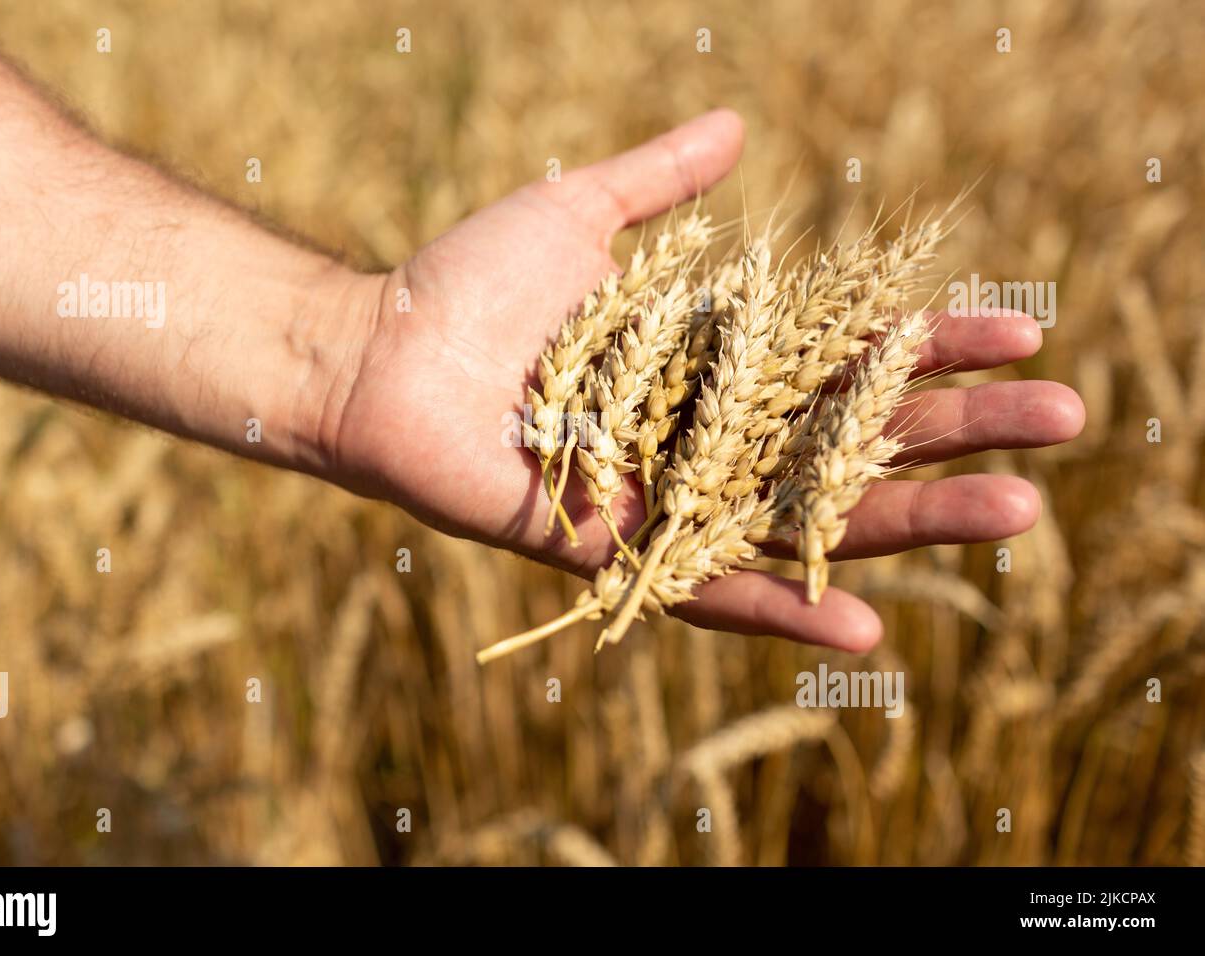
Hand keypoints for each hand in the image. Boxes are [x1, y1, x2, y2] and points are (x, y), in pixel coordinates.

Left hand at [328, 110, 1084, 651]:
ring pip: (805, 519)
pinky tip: (869, 623)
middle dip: (956, 430)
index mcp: (708, 364)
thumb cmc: (469, 282)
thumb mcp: (580, 215)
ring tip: (1017, 513)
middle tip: (1061, 423)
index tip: (1017, 333)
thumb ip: (659, 179)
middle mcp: (702, 438)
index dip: (929, 346)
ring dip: (912, 522)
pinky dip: (783, 608)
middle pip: (850, 441)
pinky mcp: (618, 556)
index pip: (843, 358)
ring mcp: (667, 502)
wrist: (378, 351)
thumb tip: (736, 125)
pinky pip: (706, 590)